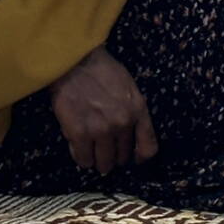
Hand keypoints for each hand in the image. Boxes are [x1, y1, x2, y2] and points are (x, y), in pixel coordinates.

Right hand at [49, 46, 159, 174]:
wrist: (74, 60)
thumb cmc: (101, 69)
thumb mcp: (128, 87)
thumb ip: (133, 110)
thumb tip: (130, 132)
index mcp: (138, 110)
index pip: (148, 147)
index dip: (140, 157)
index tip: (133, 158)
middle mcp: (122, 123)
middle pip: (123, 157)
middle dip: (114, 156)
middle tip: (105, 151)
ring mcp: (101, 130)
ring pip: (103, 163)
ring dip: (98, 161)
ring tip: (92, 154)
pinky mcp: (79, 133)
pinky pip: (83, 159)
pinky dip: (82, 158)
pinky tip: (79, 150)